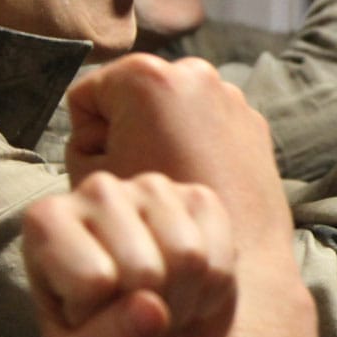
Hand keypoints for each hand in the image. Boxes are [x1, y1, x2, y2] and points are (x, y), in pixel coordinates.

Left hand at [23, 171, 236, 336]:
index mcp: (46, 221)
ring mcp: (152, 188)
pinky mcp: (199, 198)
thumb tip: (153, 309)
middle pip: (143, 269)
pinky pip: (221, 258)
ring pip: (188, 257)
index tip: (84, 318)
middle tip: (131, 319)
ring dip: (182, 304)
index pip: (90, 280)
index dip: (96, 318)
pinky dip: (212, 294)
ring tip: (160, 307)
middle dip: (147, 314)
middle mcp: (96, 190)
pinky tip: (190, 293)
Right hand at [64, 54, 292, 249]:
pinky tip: (196, 182)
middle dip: (127, 134)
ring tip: (169, 182)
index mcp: (147, 78)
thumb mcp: (96, 182)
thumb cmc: (155, 226)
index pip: (88, 96)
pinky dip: (196, 145)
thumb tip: (99, 135)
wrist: (236, 263)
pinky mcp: (253, 121)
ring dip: (162, 138)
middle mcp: (193, 73)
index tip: (111, 170)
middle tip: (139, 178)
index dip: (86, 140)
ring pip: (170, 112)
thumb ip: (84, 146)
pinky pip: (206, 125)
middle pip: (131, 99)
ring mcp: (229, 95)